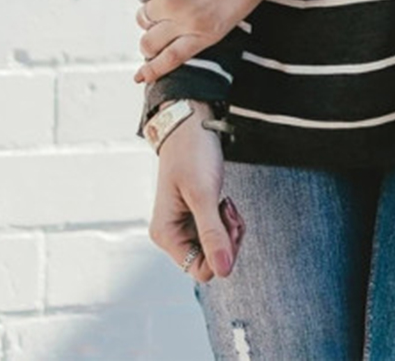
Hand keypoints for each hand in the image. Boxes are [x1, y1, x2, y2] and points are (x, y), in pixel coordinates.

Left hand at [121, 0, 267, 83]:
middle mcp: (166, 1)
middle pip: (145, 16)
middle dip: (154, 10)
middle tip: (174, 0)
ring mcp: (185, 21)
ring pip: (151, 41)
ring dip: (150, 39)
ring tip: (159, 34)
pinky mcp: (205, 35)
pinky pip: (172, 59)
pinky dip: (153, 71)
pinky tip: (140, 77)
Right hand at [150, 99, 245, 283]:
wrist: (190, 123)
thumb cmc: (192, 153)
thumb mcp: (203, 194)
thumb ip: (212, 233)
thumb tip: (224, 271)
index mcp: (166, 234)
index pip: (200, 271)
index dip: (221, 254)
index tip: (226, 223)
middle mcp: (172, 234)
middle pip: (211, 260)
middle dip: (227, 239)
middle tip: (229, 209)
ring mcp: (184, 224)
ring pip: (216, 246)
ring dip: (229, 227)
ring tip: (226, 202)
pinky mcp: (196, 214)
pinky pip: (217, 231)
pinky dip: (226, 219)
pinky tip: (224, 200)